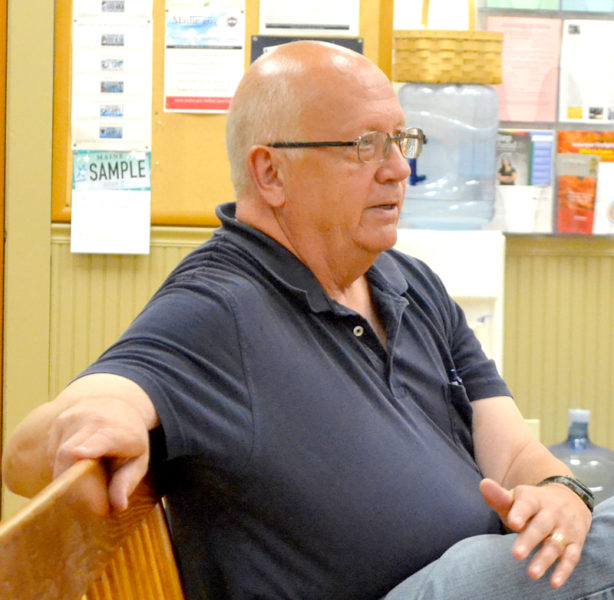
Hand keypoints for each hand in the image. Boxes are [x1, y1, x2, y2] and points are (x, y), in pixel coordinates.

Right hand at [49, 394, 151, 511]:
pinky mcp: (57, 424)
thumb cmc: (129, 437)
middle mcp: (92, 419)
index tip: (80, 454)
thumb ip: (128, 481)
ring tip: (90, 483)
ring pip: (59, 458)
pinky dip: (63, 469)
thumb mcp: (139, 458)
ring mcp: (71, 420)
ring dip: (69, 480)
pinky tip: (79, 466)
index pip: (104, 437)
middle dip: (76, 487)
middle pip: (70, 454)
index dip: (92, 446)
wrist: (117, 404)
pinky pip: (53, 455)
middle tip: (94, 506)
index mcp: (118, 429)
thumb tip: (118, 506)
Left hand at [480, 477, 591, 587]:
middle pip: (541, 526)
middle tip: (516, 555)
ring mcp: (565, 528)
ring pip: (555, 544)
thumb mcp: (517, 497)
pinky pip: (572, 557)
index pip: (527, 504)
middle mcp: (552, 512)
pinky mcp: (576, 543)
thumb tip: (483, 484)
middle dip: (529, 540)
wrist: (568, 499)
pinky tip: (554, 583)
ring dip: (544, 559)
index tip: (512, 523)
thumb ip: (499, 496)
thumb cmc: (532, 503)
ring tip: (531, 574)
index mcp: (534, 499)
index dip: (520, 513)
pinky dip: (564, 570)